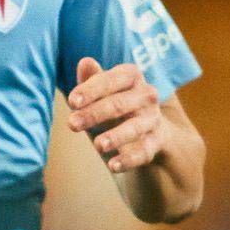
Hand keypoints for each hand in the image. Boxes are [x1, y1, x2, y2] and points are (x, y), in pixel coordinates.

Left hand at [69, 57, 165, 173]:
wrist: (150, 129)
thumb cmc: (117, 104)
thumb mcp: (103, 92)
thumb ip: (92, 80)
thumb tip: (85, 63)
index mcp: (131, 76)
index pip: (111, 80)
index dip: (91, 90)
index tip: (72, 102)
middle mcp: (146, 95)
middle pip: (118, 104)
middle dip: (94, 114)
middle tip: (72, 124)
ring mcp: (153, 119)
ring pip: (134, 127)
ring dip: (116, 136)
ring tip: (97, 145)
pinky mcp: (157, 141)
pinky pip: (144, 151)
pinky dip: (129, 159)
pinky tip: (113, 166)